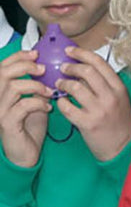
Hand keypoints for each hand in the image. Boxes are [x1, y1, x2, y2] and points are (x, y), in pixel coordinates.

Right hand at [0, 49, 51, 166]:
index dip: (18, 57)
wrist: (26, 153)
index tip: (36, 53)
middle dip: (25, 66)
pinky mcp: (6, 123)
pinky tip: (48, 108)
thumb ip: (37, 88)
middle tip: (43, 70)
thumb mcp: (35, 101)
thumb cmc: (29, 127)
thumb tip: (49, 71)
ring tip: (49, 92)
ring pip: (13, 87)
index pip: (2, 67)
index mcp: (1, 91)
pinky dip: (38, 103)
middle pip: (3, 73)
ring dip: (35, 86)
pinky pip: (22, 106)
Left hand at [55, 47, 130, 160]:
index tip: (70, 51)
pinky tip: (62, 103)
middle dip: (70, 67)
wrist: (124, 147)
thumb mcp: (119, 98)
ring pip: (75, 87)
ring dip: (62, 84)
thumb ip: (104, 84)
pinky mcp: (88, 123)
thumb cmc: (119, 121)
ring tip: (60, 86)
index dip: (82, 53)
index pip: (99, 62)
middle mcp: (110, 97)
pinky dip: (60, 102)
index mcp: (119, 88)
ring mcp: (99, 110)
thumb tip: (82, 68)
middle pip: (87, 71)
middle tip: (63, 69)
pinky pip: (67, 107)